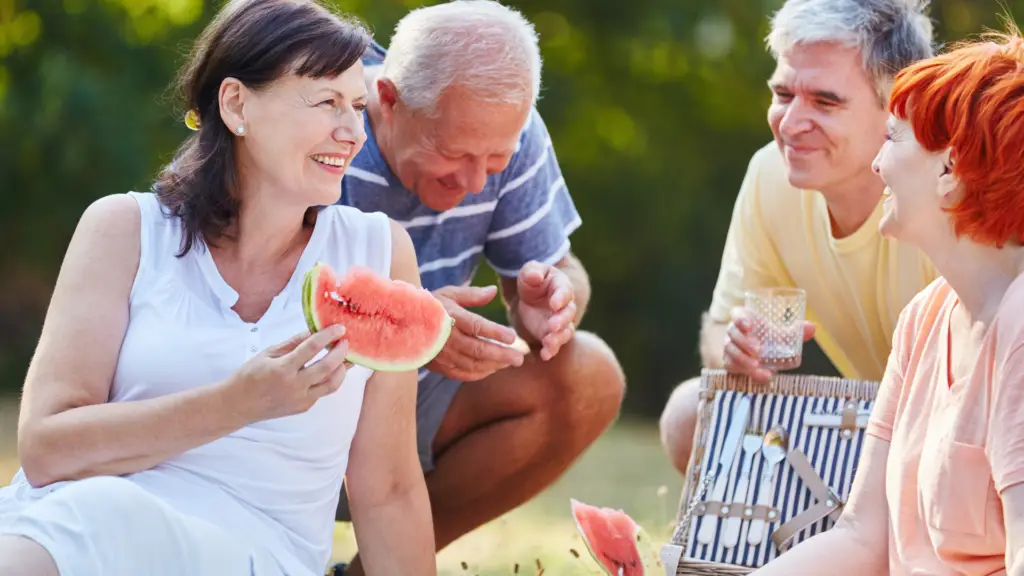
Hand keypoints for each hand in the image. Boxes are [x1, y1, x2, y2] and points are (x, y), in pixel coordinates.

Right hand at [226, 325, 349, 422]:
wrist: (239, 405)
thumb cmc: (250, 375)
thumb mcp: (268, 353)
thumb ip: (293, 343)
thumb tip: (313, 330)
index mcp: (283, 369)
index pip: (311, 348)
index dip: (328, 336)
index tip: (339, 328)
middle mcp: (294, 386)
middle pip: (327, 367)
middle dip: (341, 353)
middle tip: (346, 342)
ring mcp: (301, 400)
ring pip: (332, 385)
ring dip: (342, 370)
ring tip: (346, 358)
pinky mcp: (304, 407)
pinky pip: (322, 392)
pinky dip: (329, 380)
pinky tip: (331, 370)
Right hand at [426, 285, 525, 381]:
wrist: (402, 324)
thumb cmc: (430, 306)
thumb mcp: (449, 294)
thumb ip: (473, 295)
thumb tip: (494, 290)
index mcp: (451, 317)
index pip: (477, 326)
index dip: (496, 332)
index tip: (513, 337)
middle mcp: (447, 338)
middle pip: (478, 349)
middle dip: (501, 355)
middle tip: (519, 358)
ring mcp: (442, 354)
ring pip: (472, 364)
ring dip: (494, 365)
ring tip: (510, 362)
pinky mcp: (439, 366)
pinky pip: (462, 374)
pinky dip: (479, 374)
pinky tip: (492, 369)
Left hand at [514, 261, 576, 360]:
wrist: (529, 297)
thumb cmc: (532, 281)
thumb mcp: (529, 272)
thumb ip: (532, 272)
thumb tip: (535, 276)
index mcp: (561, 286)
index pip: (565, 292)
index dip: (561, 298)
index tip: (554, 304)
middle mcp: (565, 306)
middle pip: (568, 314)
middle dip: (561, 320)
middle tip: (553, 325)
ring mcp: (560, 322)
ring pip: (564, 332)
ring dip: (558, 338)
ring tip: (549, 343)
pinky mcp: (550, 335)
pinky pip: (554, 344)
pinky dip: (550, 350)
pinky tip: (544, 355)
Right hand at [723, 306, 814, 381]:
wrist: (757, 357)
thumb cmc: (768, 340)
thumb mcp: (781, 335)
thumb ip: (796, 332)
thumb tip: (812, 327)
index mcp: (744, 320)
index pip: (736, 314)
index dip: (740, 318)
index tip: (750, 326)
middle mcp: (734, 332)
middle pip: (732, 333)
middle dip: (744, 342)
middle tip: (758, 350)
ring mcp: (729, 347)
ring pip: (730, 350)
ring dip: (742, 358)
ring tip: (756, 365)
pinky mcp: (730, 362)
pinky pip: (732, 366)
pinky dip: (746, 372)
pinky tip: (762, 376)